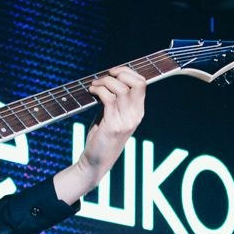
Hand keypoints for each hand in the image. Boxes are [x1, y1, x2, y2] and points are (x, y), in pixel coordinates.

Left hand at [56, 65, 148, 203]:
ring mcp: (126, 121)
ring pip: (120, 89)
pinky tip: (91, 92)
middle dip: (119, 73)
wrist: (96, 161)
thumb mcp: (113, 116)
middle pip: (136, 83)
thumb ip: (115, 100)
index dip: (127, 72)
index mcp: (138, 111)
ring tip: (94, 86)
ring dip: (104, 82)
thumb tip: (108, 78)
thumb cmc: (102, 137)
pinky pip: (108, 99)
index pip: (142, 83)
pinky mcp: (113, 125)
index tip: (112, 72)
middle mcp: (135, 115)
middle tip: (104, 76)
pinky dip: (98, 90)